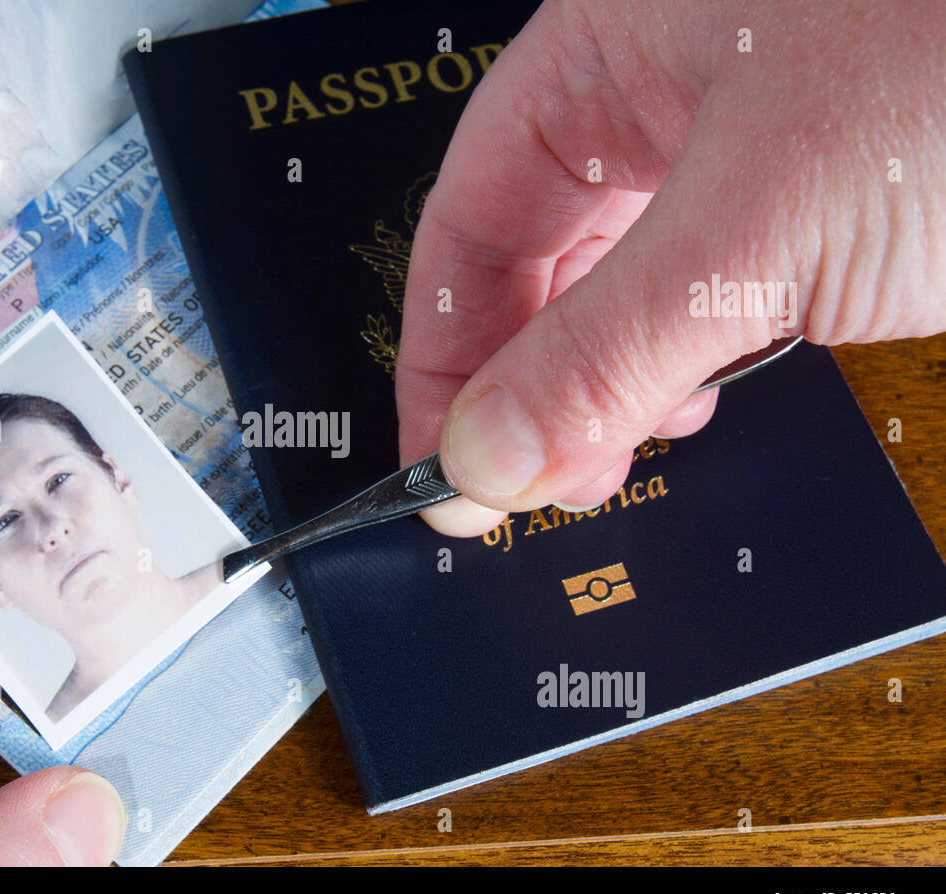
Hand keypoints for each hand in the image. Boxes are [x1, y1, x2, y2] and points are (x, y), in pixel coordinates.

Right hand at [398, 0, 945, 535]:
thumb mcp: (762, 229)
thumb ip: (605, 351)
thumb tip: (486, 454)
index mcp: (609, 49)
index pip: (469, 218)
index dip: (442, 349)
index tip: (442, 463)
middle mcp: (663, 88)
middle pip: (535, 256)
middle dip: (525, 379)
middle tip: (531, 484)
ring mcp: (742, 141)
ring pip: (616, 282)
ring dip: (600, 382)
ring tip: (614, 453)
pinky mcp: (812, 196)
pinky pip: (700, 292)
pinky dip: (680, 363)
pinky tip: (689, 402)